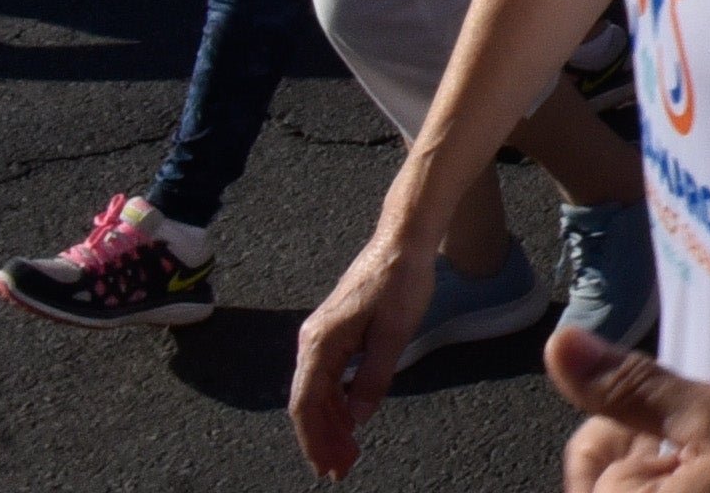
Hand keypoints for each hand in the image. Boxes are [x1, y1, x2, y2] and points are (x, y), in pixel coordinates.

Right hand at [291, 228, 439, 474]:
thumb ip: (374, 377)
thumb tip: (359, 418)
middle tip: (340, 469)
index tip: (328, 466)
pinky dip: (337, 402)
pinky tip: (350, 418)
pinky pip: (328, 377)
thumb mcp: (394, 333)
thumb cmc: (400, 282)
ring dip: (330, 424)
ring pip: (318, 392)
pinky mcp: (335, 332)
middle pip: (308, 403)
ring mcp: (321, 337)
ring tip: (346, 453)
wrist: (403, 240)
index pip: (306, 404)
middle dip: (323, 439)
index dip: (315, 439)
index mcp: (320, 344)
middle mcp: (312, 342)